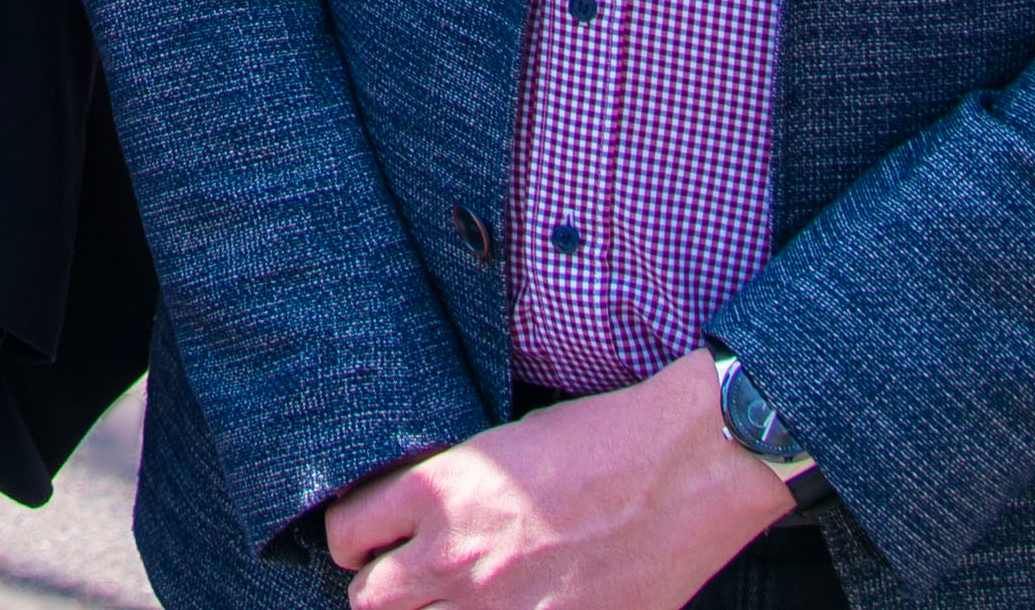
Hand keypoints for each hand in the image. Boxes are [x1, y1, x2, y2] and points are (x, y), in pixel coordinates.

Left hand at [315, 365, 793, 609]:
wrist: (687, 466)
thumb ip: (450, 494)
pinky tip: (513, 607)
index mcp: (439, 492)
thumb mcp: (502, 449)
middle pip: (371, 600)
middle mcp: (456, 555)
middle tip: (407, 580)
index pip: (347, 533)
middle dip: (384, 589)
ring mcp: (501, 606)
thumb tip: (420, 530)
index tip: (370, 542)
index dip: (355, 540)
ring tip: (454, 599)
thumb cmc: (601, 441)